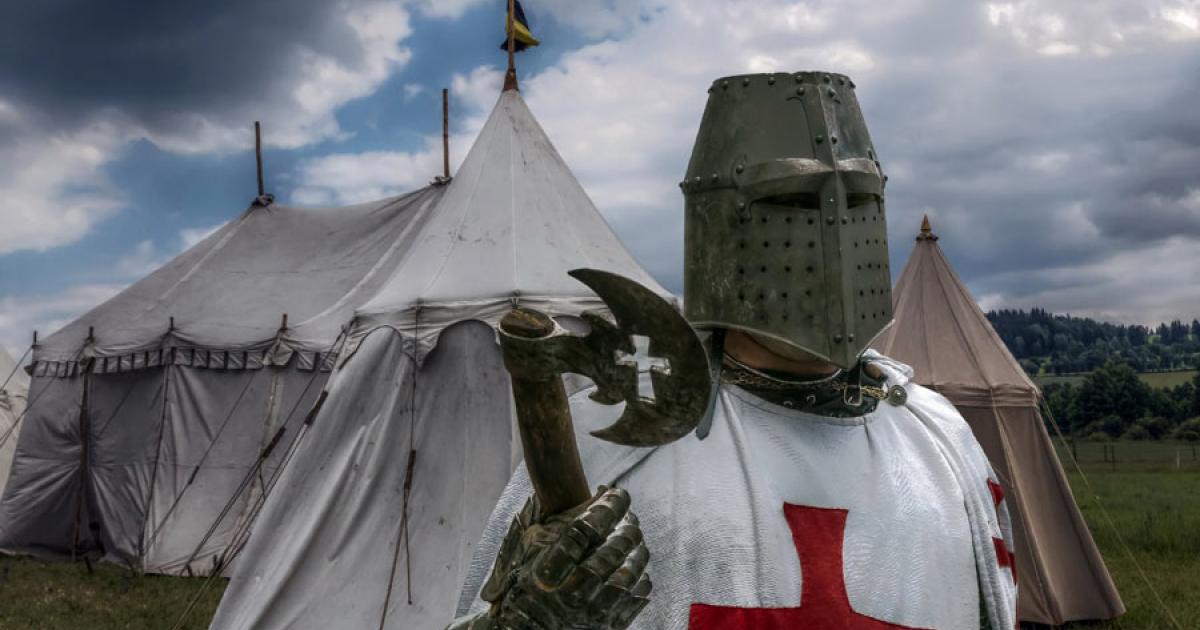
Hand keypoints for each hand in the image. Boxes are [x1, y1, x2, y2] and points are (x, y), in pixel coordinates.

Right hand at [479, 486, 651, 629]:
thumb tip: (586, 493)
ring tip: (635, 536)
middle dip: (627, 524)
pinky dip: (641, 577)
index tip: (616, 492)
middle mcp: (573, 591)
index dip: (607, 506)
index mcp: (549, 570)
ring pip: (631, 571)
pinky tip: (636, 565)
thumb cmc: (522, 586)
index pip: (586, 528)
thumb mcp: (525, 552)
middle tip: (628, 514)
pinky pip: (637, 597)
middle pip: (613, 548)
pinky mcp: (608, 626)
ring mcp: (593, 611)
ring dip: (638, 548)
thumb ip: (550, 522)